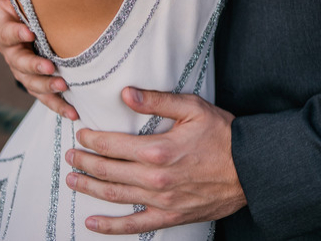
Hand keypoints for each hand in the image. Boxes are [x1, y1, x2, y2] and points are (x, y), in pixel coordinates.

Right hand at [0, 0, 77, 120]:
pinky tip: (73, 113)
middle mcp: (11, 55)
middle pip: (19, 64)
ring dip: (47, 88)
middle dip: (35, 67)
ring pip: (31, 84)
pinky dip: (58, 107)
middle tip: (50, 67)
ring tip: (63, 87)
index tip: (29, 32)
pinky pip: (45, 99)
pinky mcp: (36, 86)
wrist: (25, 31)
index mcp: (4, 32)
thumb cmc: (19, 10)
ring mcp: (23, 73)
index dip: (17, 34)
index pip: (7, 34)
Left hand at [66, 88, 244, 233]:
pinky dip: (111, 226)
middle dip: (83, 163)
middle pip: (107, 170)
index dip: (92, 139)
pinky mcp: (171, 216)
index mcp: (157, 150)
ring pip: (115, 196)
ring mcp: (162, 201)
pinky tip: (92, 224)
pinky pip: (135, 225)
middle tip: (69, 156)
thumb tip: (125, 93)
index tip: (81, 134)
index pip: (112, 144)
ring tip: (72, 180)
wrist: (252, 169)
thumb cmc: (223, 134)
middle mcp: (155, 178)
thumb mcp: (192, 108)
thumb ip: (156, 100)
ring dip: (89, 188)